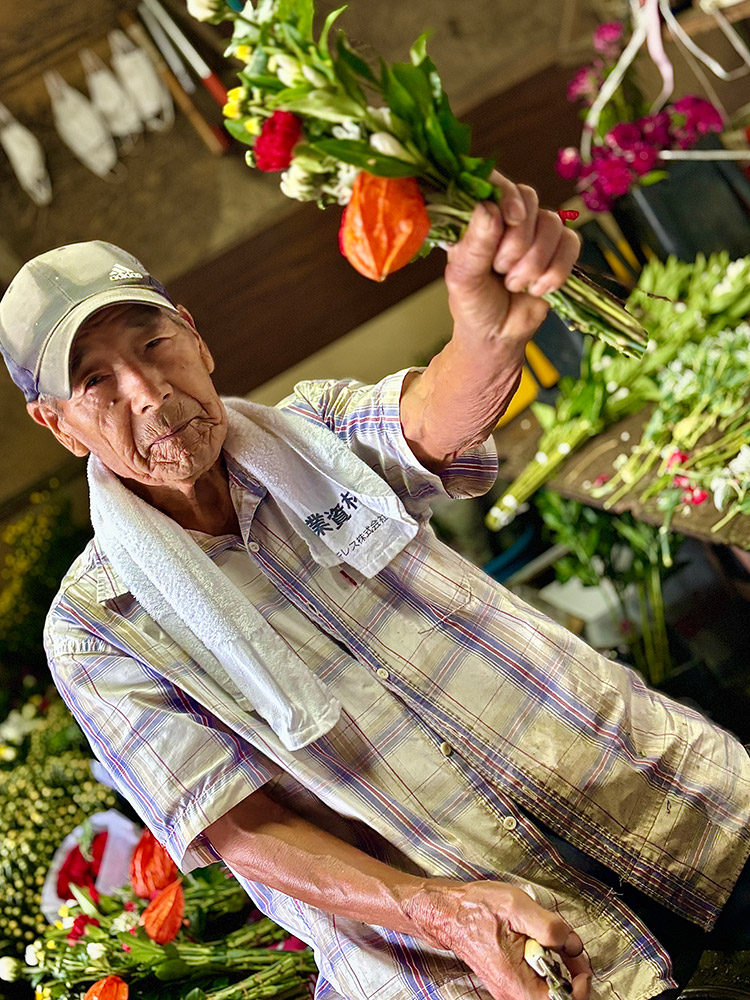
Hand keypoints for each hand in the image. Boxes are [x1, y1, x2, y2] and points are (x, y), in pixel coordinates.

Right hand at [406, 879, 592, 999]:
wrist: (451, 912)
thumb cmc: (478, 909)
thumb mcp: (517, 907)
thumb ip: (550, 927)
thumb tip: (573, 945)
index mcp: (518, 983)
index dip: (580, 985)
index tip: (579, 961)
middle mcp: (514, 994)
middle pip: (559, 997)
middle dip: (571, 971)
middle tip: (568, 945)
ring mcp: (512, 989)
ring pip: (549, 989)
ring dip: (559, 966)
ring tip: (552, 940)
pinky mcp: (511, 981)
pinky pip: (538, 981)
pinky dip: (546, 964)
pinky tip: (539, 943)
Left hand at [445, 175, 580, 359]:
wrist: (497, 336)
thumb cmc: (474, 305)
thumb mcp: (464, 278)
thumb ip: (475, 244)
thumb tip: (490, 208)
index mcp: (478, 218)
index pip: (495, 182)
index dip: (508, 194)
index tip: (511, 218)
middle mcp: (508, 218)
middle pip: (529, 200)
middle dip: (518, 242)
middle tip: (501, 270)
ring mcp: (536, 232)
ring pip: (552, 223)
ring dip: (535, 262)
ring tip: (515, 285)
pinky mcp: (559, 250)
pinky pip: (571, 244)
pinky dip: (556, 271)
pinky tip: (539, 288)